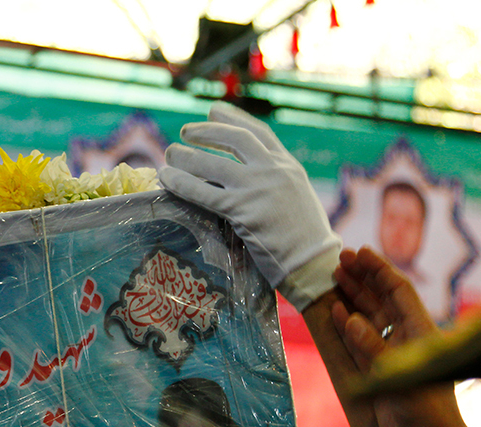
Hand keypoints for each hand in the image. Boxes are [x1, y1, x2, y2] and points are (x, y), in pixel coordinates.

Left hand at [160, 102, 340, 310]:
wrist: (314, 262)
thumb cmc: (307, 240)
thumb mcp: (297, 198)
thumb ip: (277, 183)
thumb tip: (250, 179)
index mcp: (289, 165)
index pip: (259, 132)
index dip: (234, 119)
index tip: (214, 110)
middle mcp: (274, 170)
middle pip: (235, 139)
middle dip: (207, 131)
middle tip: (186, 131)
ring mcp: (257, 189)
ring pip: (214, 164)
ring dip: (187, 156)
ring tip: (169, 153)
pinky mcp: (242, 211)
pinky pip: (204, 193)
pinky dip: (182, 183)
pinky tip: (166, 178)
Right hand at [331, 247, 471, 426]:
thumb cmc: (425, 416)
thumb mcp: (399, 379)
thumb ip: (374, 349)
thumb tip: (349, 318)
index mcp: (420, 334)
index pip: (398, 292)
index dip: (379, 271)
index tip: (358, 253)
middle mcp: (406, 340)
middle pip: (382, 300)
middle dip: (363, 279)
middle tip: (339, 260)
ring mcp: (390, 356)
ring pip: (368, 319)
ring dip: (353, 299)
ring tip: (334, 279)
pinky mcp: (376, 374)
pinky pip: (358, 343)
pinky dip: (346, 326)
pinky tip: (335, 312)